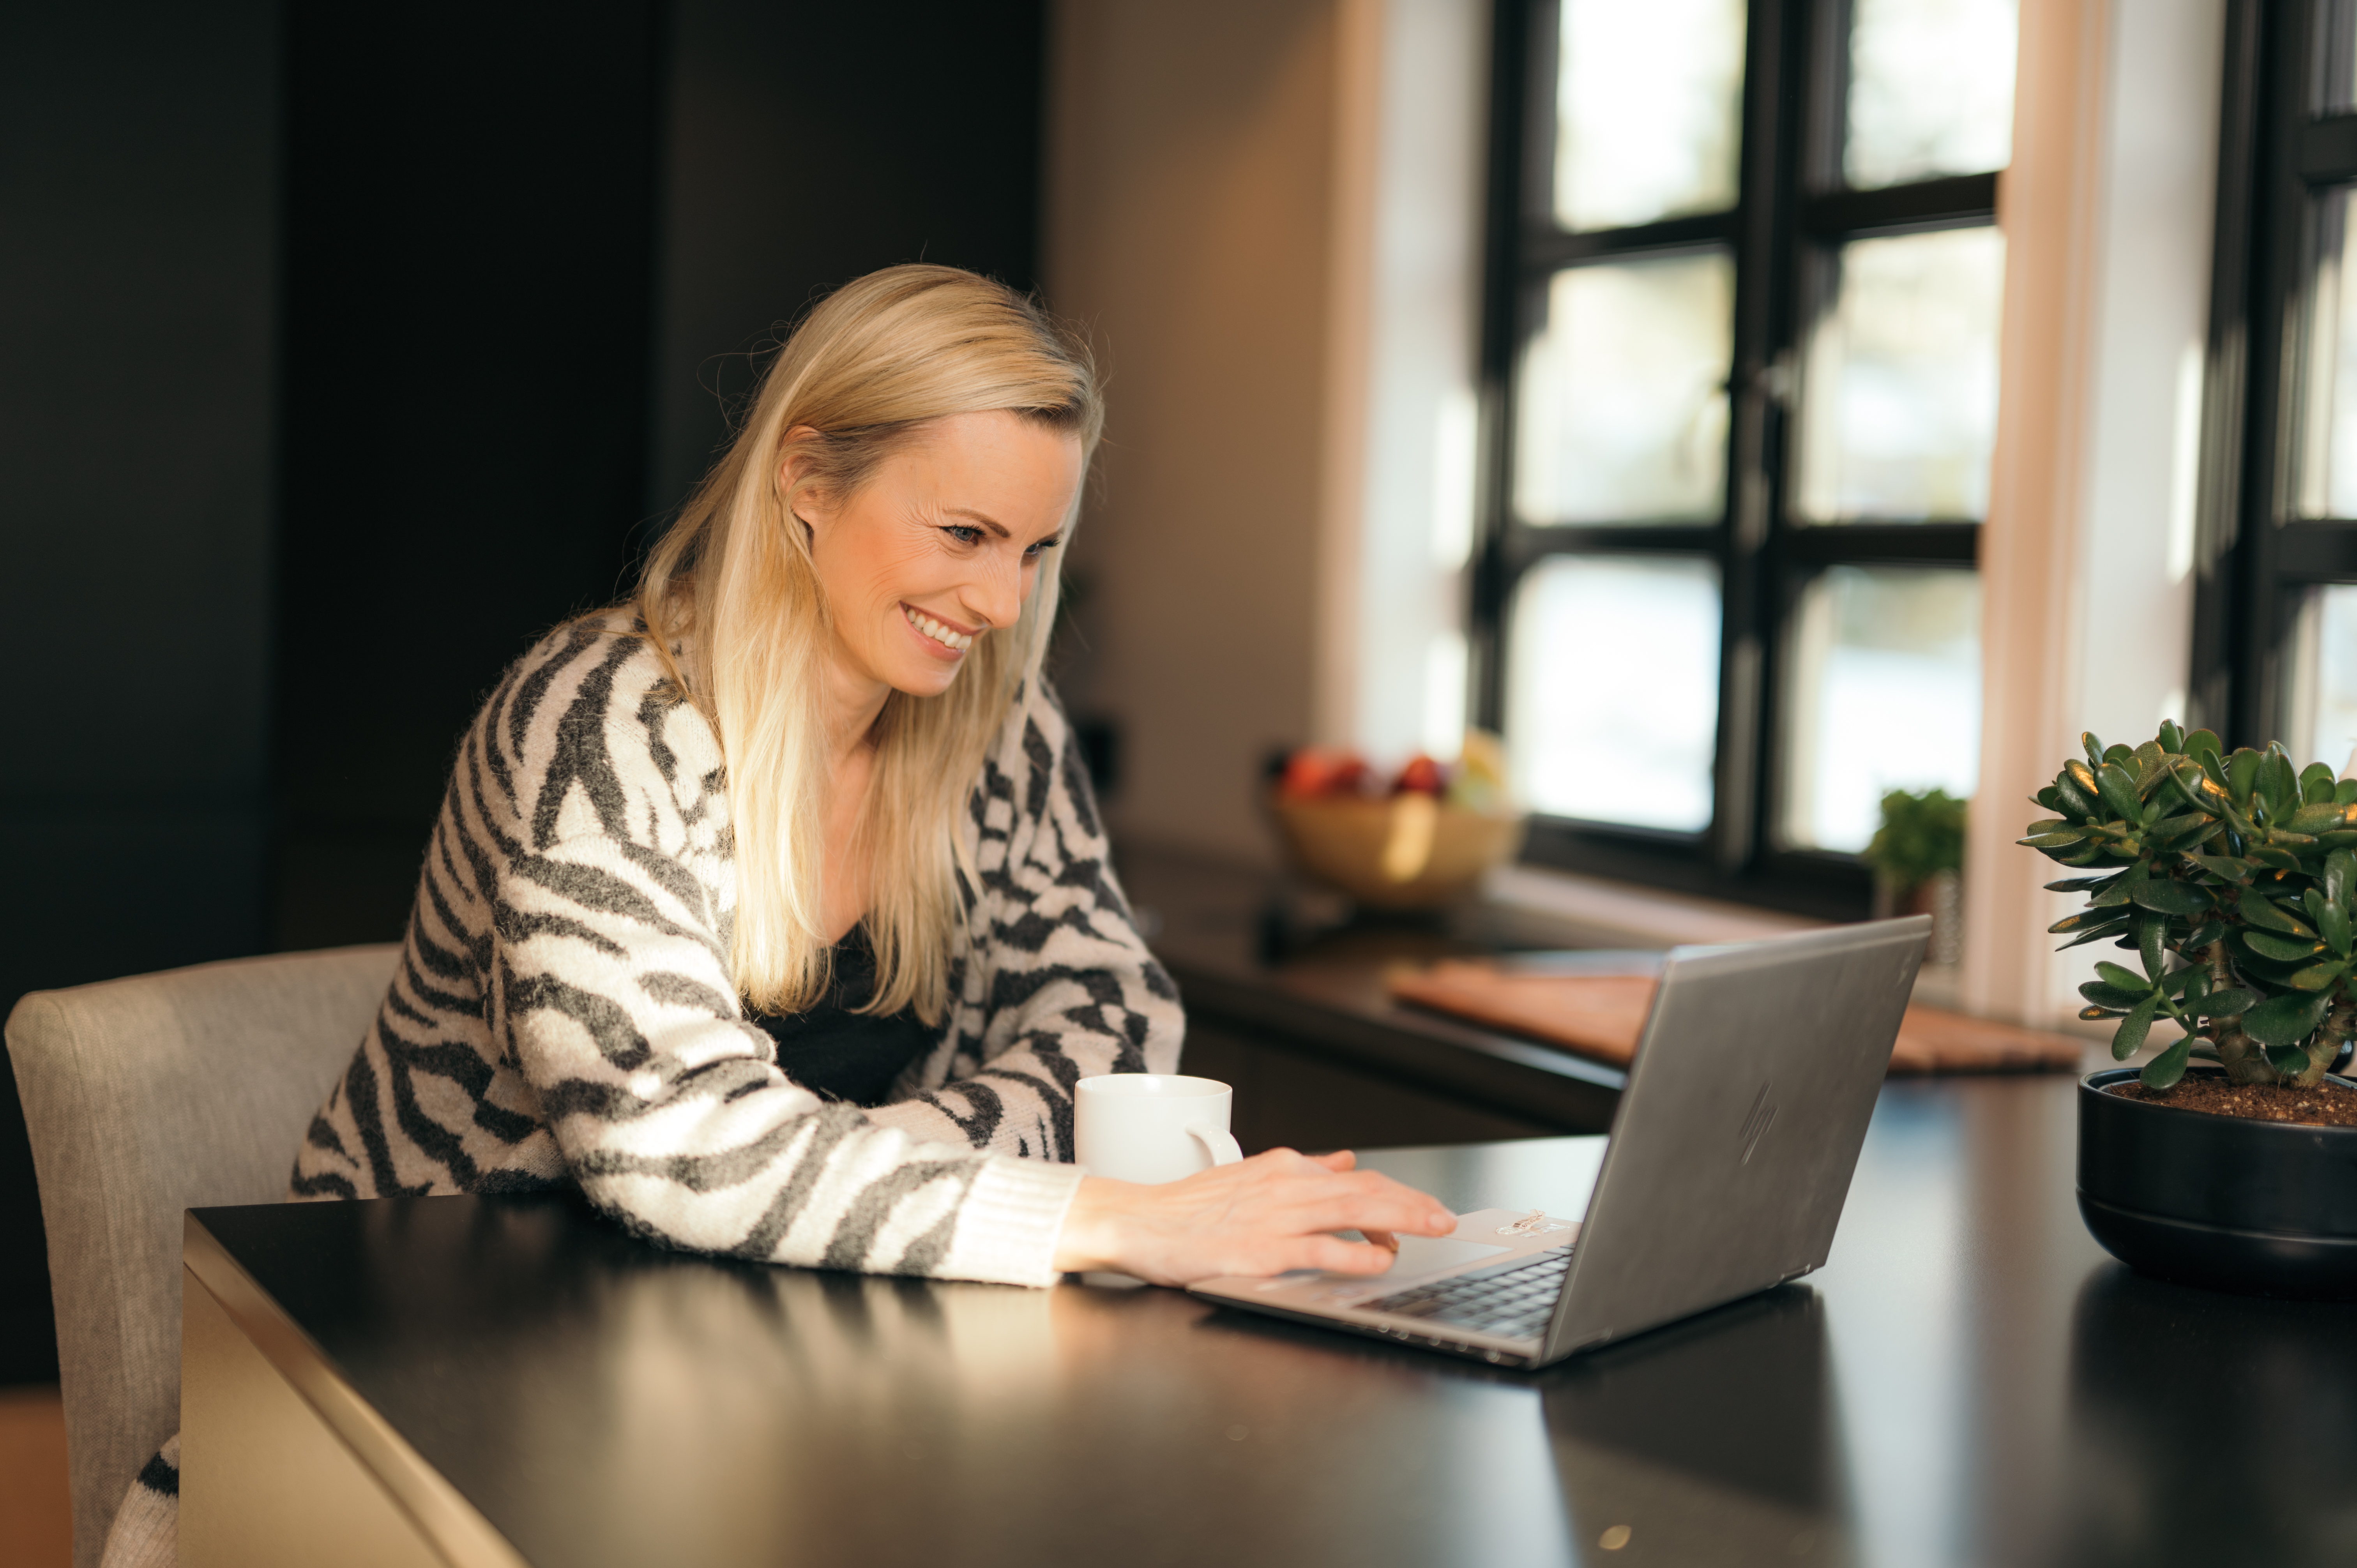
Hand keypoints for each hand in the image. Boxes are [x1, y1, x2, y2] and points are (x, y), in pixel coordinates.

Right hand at [1051, 1148, 1456, 1286]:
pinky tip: (1379, 1261)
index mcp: (1282, 1169)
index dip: (1397, 1192)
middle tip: (1445, 1220)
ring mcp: (1275, 1217)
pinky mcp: (1262, 1249)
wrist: (1138, 1220)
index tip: (1424, 1207)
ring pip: (1353, 1210)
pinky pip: (1321, 1249)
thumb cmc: (1188, 1209)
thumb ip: (1300, 1172)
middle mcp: (1285, 1186)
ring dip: (1400, 1220)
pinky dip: (1356, 1253)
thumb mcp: (1249, 1176)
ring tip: (1431, 1232)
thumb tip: (1342, 1161)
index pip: (1354, 1177)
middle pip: (1365, 1189)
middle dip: (1413, 1203)